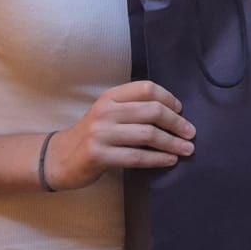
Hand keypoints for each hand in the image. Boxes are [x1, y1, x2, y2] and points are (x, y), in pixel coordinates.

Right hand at [47, 81, 194, 189]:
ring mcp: (101, 133)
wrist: (59, 158)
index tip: (181, 111)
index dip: (168, 99)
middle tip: (191, 133)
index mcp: (110, 96)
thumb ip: (133, 109)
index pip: (146, 88)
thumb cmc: (93, 136)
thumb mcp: (109, 114)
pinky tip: (170, 160)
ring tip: (187, 149)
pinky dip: (158, 158)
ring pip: (147, 134)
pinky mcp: (99, 155)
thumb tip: (173, 113)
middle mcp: (106, 111)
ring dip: (172, 143)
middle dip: (176, 122)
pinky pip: (136, 156)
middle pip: (152, 111)